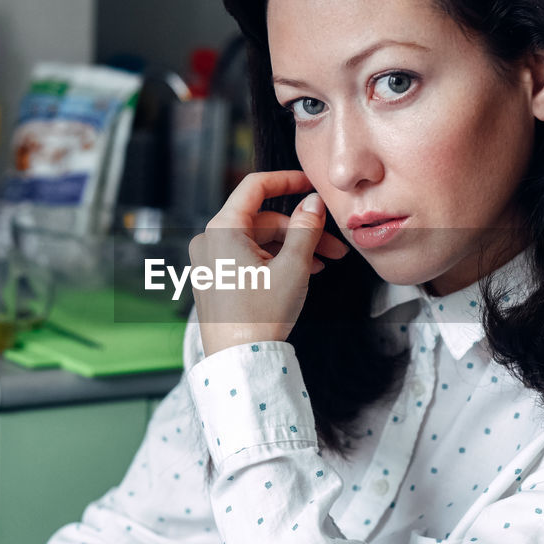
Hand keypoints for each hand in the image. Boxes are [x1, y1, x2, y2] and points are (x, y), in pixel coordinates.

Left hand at [189, 170, 348, 355]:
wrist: (239, 362)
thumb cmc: (261, 316)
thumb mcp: (293, 267)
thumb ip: (305, 228)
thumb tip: (313, 202)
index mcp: (222, 230)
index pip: (255, 187)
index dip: (287, 181)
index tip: (310, 183)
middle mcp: (209, 241)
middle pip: (262, 219)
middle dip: (300, 230)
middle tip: (333, 247)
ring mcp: (210, 261)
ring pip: (257, 240)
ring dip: (291, 247)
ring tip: (321, 264)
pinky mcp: (214, 279)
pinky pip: (247, 257)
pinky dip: (273, 260)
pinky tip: (299, 273)